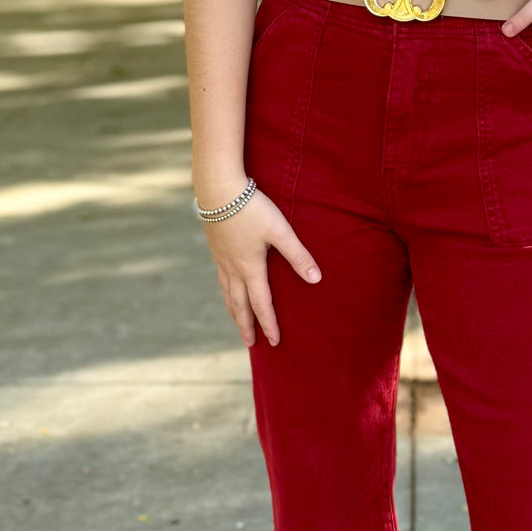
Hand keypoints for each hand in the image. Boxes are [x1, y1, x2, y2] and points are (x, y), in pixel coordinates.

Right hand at [198, 186, 320, 347]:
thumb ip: (298, 256)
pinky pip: (221, 279)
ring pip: (228, 293)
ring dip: (234, 311)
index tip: (274, 342)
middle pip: (240, 305)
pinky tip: (228, 290)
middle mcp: (233, 268)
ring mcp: (221, 259)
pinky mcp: (215, 247)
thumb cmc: (252, 207)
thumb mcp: (280, 231)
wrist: (217, 187)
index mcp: (251, 268)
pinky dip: (226, 292)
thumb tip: (316, 280)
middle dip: (246, 326)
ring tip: (238, 323)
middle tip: (250, 344)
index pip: (262, 304)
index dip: (269, 324)